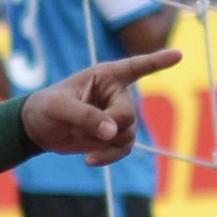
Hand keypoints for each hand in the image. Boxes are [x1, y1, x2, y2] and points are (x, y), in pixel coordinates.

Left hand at [21, 48, 182, 166]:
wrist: (38, 128)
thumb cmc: (46, 107)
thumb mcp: (59, 107)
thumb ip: (85, 116)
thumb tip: (112, 132)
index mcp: (106, 76)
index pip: (136, 67)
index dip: (157, 61)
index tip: (178, 55)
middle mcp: (116, 94)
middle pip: (128, 115)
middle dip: (107, 127)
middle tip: (78, 129)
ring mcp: (117, 115)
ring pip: (127, 135)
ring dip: (102, 143)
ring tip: (76, 136)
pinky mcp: (113, 135)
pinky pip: (123, 148)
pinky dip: (108, 156)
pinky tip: (88, 161)